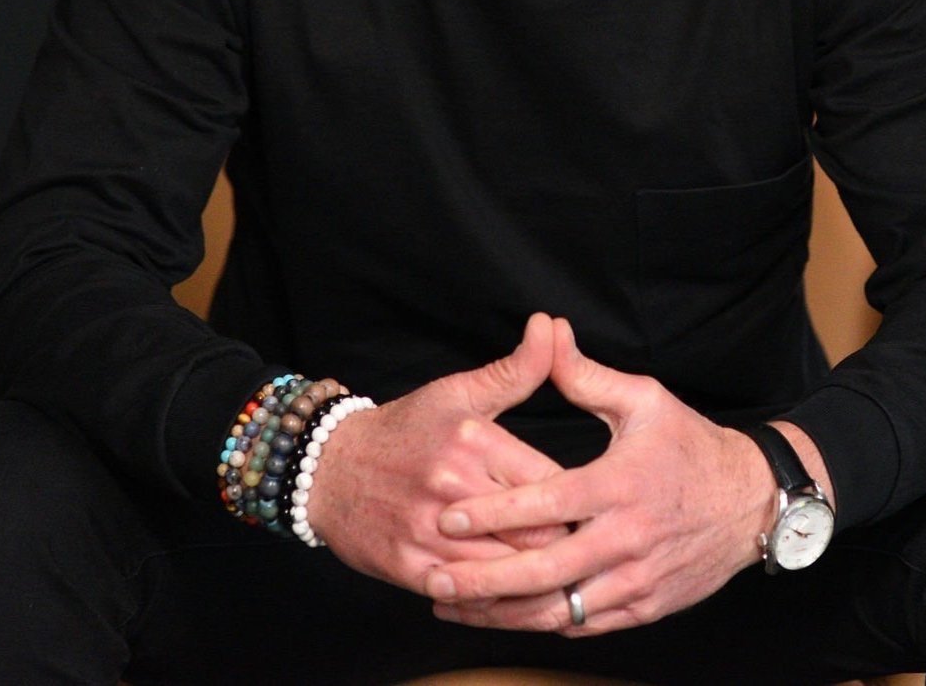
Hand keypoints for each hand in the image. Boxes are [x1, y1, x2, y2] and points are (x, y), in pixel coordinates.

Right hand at [307, 312, 568, 593]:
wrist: (329, 467)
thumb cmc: (406, 429)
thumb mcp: (459, 393)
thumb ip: (516, 370)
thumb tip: (552, 325)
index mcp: (475, 441)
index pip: (552, 484)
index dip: (579, 501)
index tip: (596, 510)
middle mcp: (454, 487)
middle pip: (538, 535)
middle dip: (567, 545)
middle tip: (590, 551)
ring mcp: (430, 531)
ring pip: (509, 573)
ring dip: (538, 580)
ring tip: (563, 579)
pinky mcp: (411, 567)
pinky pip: (469, 597)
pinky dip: (495, 601)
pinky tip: (513, 595)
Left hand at [422, 318, 778, 634]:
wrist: (751, 502)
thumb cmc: (691, 445)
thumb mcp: (643, 399)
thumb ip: (585, 375)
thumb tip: (546, 333)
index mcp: (620, 485)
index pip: (546, 504)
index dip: (494, 513)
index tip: (449, 517)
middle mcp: (627, 539)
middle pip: (544, 572)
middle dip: (483, 581)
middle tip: (435, 579)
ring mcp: (636, 580)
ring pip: (559, 610)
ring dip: (503, 613)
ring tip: (454, 606)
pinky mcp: (645, 607)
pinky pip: (584, 624)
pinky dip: (541, 624)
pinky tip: (505, 616)